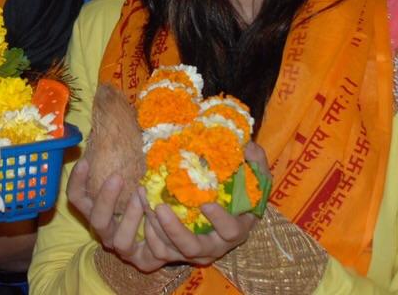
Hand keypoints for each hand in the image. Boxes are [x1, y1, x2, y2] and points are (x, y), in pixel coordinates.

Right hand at [68, 159, 165, 272]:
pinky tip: (160, 217)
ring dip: (129, 217)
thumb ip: (123, 161)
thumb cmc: (146, 196)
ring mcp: (122, 247)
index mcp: (97, 210)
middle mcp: (106, 230)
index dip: (77, 181)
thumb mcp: (132, 177)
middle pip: (94, 218)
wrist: (169, 235)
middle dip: (104, 198)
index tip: (86, 160)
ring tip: (142, 196)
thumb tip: (118, 126)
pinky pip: (146, 253)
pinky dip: (151, 234)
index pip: (77, 197)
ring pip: (118, 239)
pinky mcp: (143, 261)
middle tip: (117, 176)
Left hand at [138, 142, 265, 266]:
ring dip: (155, 227)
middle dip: (175, 230)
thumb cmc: (240, 194)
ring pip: (171, 249)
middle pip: (193, 247)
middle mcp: (215, 246)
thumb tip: (248, 146)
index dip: (219, 220)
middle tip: (160, 206)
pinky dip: (147, 232)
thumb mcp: (253, 178)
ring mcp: (194, 252)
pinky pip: (158, 250)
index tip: (206, 203)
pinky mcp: (176, 253)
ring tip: (145, 200)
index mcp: (236, 230)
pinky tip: (142, 208)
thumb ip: (255, 162)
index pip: (230, 231)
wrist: (225, 214)